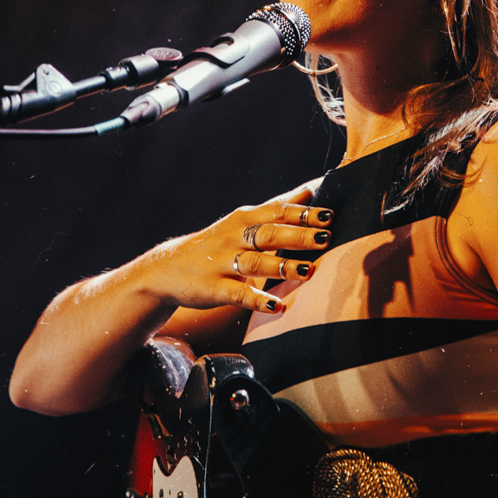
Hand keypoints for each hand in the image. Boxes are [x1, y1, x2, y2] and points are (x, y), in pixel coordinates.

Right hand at [142, 183, 331, 317]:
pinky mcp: (213, 288)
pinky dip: (258, 300)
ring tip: (309, 271)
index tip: (329, 212)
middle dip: (298, 236)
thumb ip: (275, 209)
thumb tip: (309, 191)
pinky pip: (238, 294)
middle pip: (269, 234)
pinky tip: (277, 306)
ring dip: (282, 267)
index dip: (303, 212)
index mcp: (244, 219)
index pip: (278, 212)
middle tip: (326, 237)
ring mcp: (222, 263)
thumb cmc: (216, 244)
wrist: (167, 269)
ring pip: (255, 263)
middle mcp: (234, 237)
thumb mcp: (242, 221)